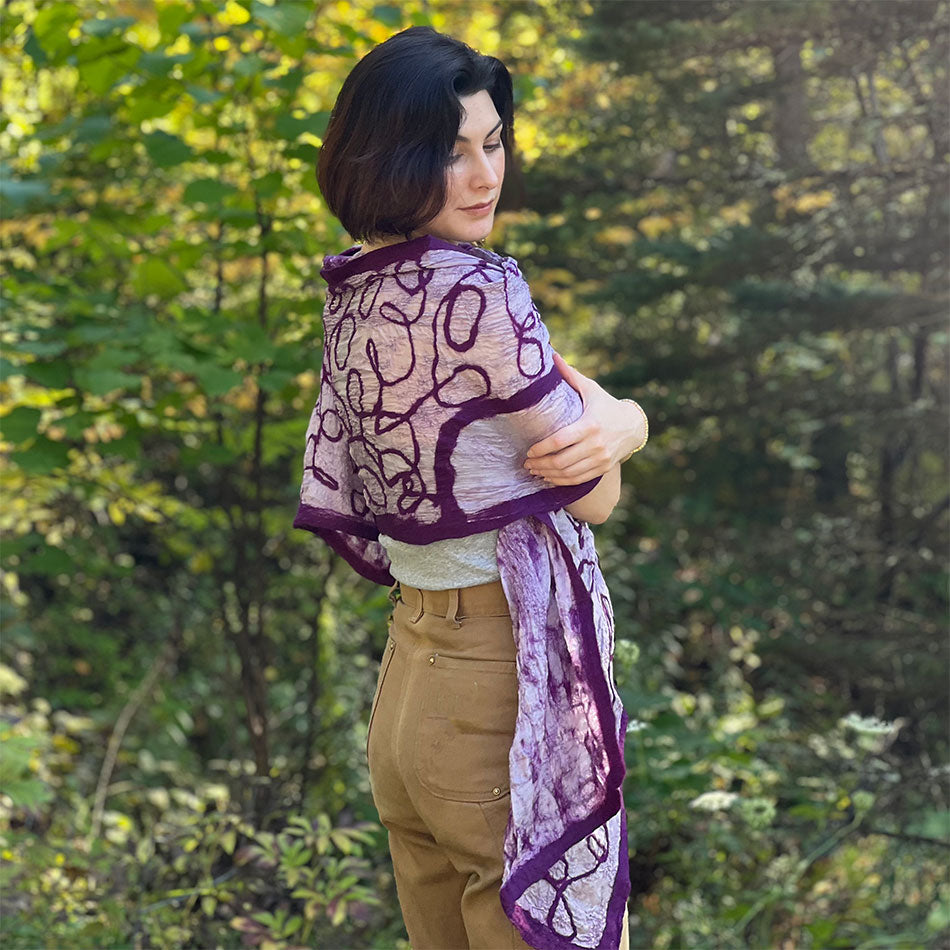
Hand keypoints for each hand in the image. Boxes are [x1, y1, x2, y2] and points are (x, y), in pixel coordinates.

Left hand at [523, 352, 644, 485]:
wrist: (633, 426)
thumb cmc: (605, 405)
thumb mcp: (590, 389)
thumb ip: (570, 375)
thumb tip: (552, 355)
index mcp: (589, 425)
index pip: (560, 441)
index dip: (542, 448)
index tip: (529, 451)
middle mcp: (596, 444)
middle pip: (562, 461)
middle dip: (541, 464)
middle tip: (527, 463)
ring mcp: (600, 459)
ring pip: (569, 473)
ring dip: (548, 474)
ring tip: (534, 470)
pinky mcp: (603, 468)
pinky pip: (578, 480)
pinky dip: (561, 481)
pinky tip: (549, 477)